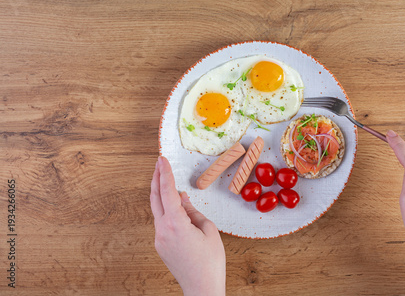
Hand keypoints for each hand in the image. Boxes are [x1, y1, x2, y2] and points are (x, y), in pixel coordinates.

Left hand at [150, 156, 225, 294]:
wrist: (202, 289)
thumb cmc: (210, 262)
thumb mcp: (208, 230)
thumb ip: (193, 212)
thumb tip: (183, 200)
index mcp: (176, 224)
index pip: (167, 192)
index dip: (165, 173)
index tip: (162, 160)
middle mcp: (163, 230)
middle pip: (155, 198)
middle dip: (156, 179)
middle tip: (159, 164)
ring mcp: (159, 239)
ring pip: (158, 210)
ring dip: (162, 194)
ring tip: (170, 182)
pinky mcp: (161, 246)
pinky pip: (162, 222)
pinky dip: (167, 210)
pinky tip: (177, 206)